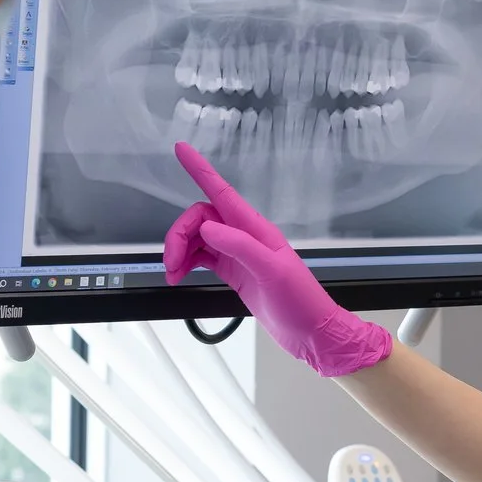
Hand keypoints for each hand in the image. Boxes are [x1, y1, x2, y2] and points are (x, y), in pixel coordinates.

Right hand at [161, 142, 393, 377]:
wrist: (311, 332)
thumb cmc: (300, 301)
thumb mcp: (272, 271)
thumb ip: (239, 246)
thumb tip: (207, 228)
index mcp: (255, 229)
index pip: (221, 192)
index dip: (200, 170)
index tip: (180, 149)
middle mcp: (244, 236)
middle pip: (200, 219)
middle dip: (179, 235)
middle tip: (170, 263)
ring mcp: (238, 254)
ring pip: (198, 238)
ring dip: (179, 251)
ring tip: (172, 274)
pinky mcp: (233, 271)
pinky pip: (202, 257)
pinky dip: (186, 262)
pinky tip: (179, 275)